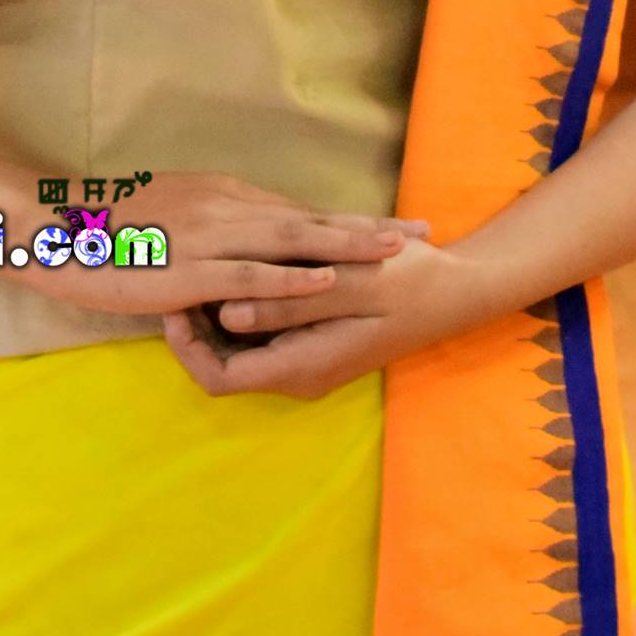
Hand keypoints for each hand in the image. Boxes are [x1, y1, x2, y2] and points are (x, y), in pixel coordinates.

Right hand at [21, 170, 412, 321]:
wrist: (56, 228)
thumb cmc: (109, 228)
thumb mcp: (174, 213)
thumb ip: (216, 225)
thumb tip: (252, 239)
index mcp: (224, 197)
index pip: (301, 210)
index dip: (352, 220)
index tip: (397, 226)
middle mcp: (227, 208)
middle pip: (313, 218)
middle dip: (370, 228)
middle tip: (421, 234)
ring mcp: (209, 237)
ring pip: (293, 239)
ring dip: (348, 246)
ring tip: (395, 254)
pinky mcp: (188, 269)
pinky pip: (249, 274)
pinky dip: (292, 277)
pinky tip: (327, 282)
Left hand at [161, 231, 493, 400]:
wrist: (461, 289)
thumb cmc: (413, 281)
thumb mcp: (356, 284)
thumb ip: (293, 302)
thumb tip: (230, 313)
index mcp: (302, 365)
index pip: (217, 376)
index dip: (184, 344)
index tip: (175, 297)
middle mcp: (298, 371)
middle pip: (222, 361)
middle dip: (194, 320)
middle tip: (181, 269)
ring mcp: (306, 357)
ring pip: (240, 344)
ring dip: (218, 307)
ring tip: (206, 258)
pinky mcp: (313, 338)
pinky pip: (263, 329)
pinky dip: (246, 300)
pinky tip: (247, 259)